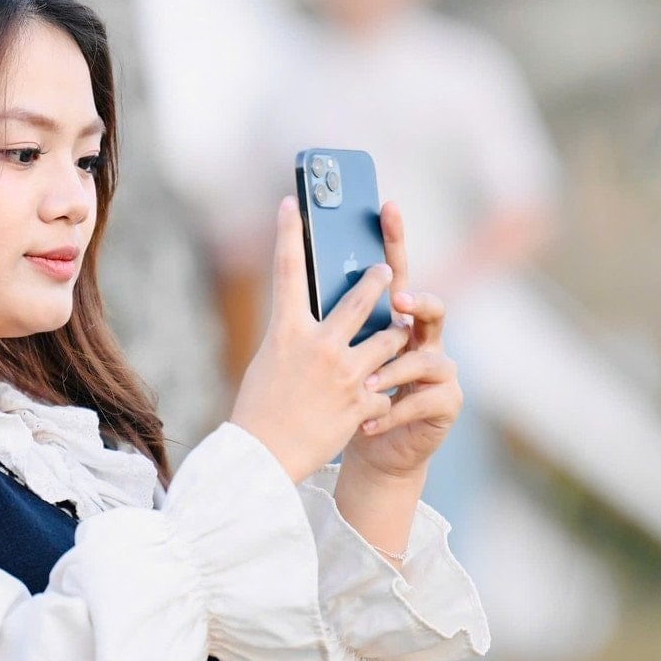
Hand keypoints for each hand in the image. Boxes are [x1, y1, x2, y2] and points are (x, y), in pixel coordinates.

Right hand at [230, 196, 409, 481]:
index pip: (287, 270)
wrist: (264, 457)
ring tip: (400, 331)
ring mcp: (345, 373)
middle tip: (386, 270)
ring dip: (398, 334)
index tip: (292, 203)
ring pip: (391, 338)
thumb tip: (309, 320)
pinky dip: (385, 387)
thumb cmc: (259, 409)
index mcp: (287, 332)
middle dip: (378, 281)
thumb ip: (294, 336)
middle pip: (362, 298)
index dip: (288, 232)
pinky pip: (387, 384)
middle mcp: (320, 346)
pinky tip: (380, 394)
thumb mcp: (270, 361)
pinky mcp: (363, 400)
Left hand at [342, 201, 461, 484]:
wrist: (372, 450)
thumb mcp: (331, 358)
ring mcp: (439, 368)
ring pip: (423, 356)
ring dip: (392, 370)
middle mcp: (421, 336)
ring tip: (366, 383)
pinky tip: (368, 423)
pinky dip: (391, 411)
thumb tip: (298, 279)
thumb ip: (328, 323)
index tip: (386, 207)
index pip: (394, 270)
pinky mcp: (446, 402)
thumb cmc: (345, 399)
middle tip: (397, 299)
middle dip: (414, 299)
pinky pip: (421, 401)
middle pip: (425, 304)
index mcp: (392, 317)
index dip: (393, 239)